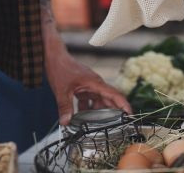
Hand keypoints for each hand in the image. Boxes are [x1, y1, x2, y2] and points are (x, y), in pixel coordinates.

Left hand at [41, 1, 130, 124]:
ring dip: (97, 112)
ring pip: (98, 101)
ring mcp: (89, 85)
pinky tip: (80, 118)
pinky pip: (88, 100)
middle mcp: (95, 84)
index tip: (130, 115)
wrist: (54, 56)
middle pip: (108, 100)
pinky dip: (86, 109)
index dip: (123, 104)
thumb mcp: (61, 90)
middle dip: (112, 113)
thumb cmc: (61, 67)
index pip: (114, 94)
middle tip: (115, 127)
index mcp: (95, 83)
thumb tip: (66, 122)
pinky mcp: (83, 87)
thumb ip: (65, 107)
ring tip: (95, 126)